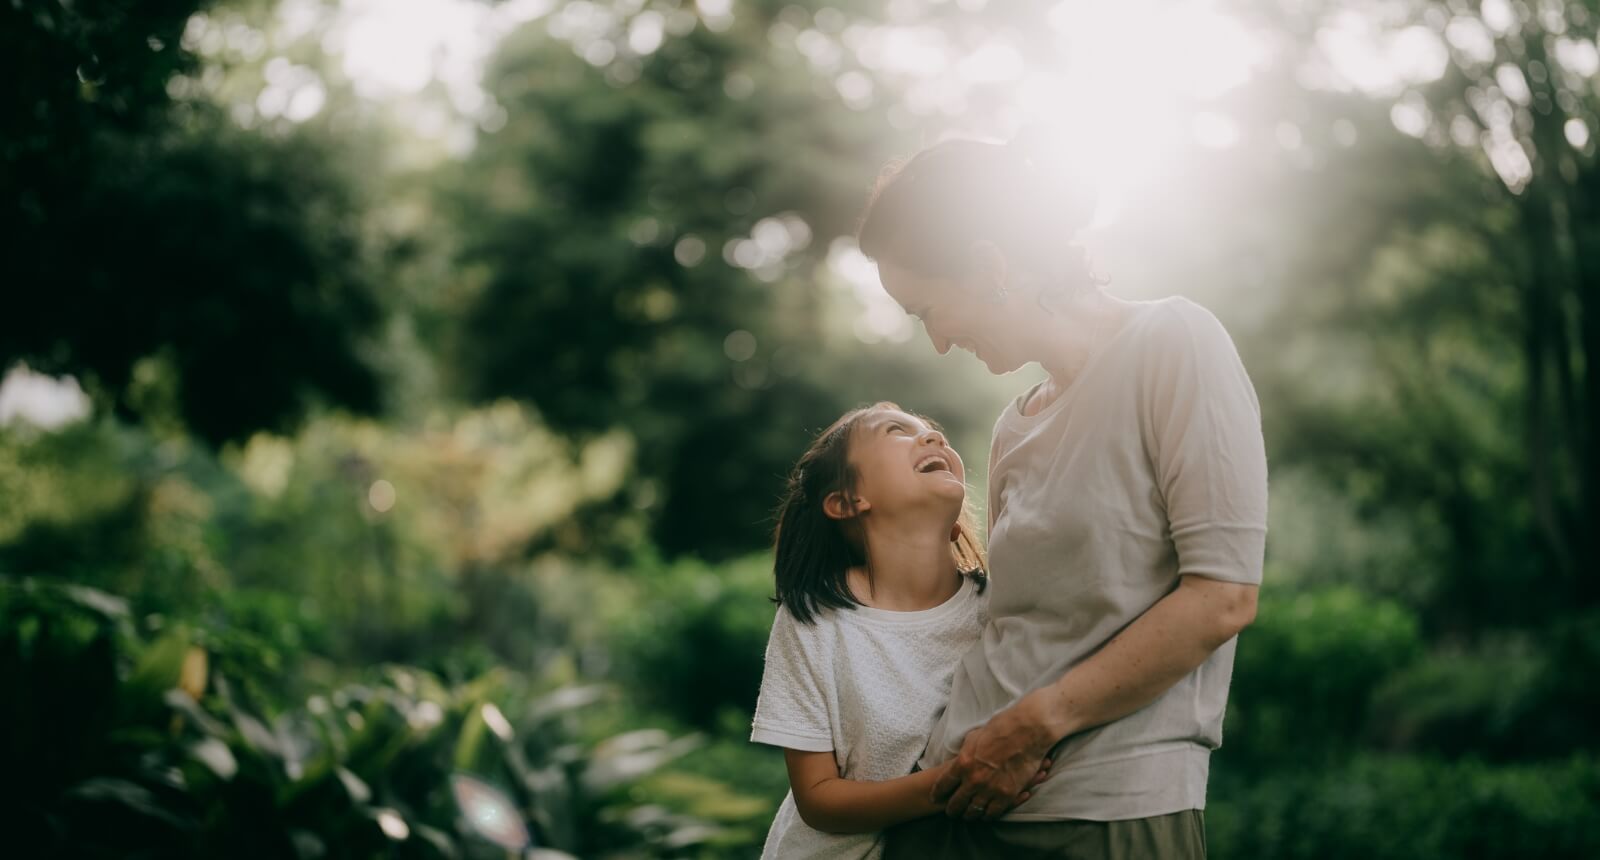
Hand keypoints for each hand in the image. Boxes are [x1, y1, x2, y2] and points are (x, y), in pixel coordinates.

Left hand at [931, 693, 1056, 820]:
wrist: (1026, 732)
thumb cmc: (1000, 729)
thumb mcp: (974, 737)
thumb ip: (965, 753)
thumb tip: (960, 759)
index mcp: (963, 763)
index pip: (943, 784)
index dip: (937, 793)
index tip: (935, 798)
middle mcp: (973, 779)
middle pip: (956, 802)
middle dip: (951, 809)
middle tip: (950, 812)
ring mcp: (990, 789)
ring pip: (974, 811)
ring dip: (969, 815)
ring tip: (967, 816)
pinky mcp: (1007, 795)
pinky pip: (993, 813)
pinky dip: (987, 816)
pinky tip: (985, 816)